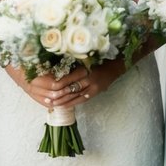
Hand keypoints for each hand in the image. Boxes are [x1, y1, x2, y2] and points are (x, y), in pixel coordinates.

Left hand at [8, 61, 124, 108]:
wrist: (116, 66)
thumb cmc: (99, 59)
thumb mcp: (86, 59)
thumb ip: (75, 64)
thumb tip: (59, 68)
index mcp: (87, 71)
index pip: (71, 79)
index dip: (60, 84)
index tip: (50, 87)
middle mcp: (90, 81)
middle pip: (73, 90)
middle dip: (61, 96)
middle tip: (49, 100)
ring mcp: (94, 88)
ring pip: (77, 97)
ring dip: (65, 102)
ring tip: (54, 105)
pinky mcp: (96, 93)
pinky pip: (83, 99)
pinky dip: (74, 102)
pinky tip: (66, 105)